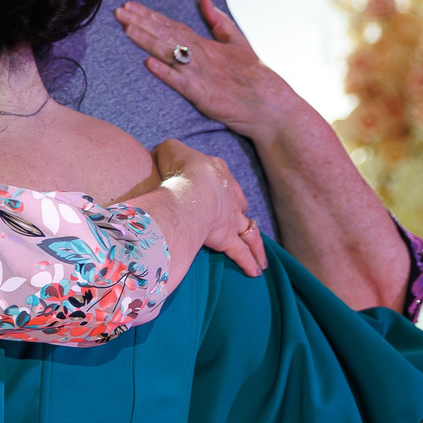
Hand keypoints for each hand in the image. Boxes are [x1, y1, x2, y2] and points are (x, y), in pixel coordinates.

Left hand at [117, 0, 295, 142]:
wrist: (271, 106)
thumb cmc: (255, 76)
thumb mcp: (238, 41)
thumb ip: (219, 20)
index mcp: (207, 44)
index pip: (172, 26)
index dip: (149, 15)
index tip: (129, 6)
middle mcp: (201, 56)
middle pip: (166, 35)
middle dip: (141, 22)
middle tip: (118, 11)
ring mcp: (201, 75)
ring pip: (171, 53)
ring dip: (148, 41)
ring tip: (127, 29)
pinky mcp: (203, 95)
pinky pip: (181, 82)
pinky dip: (166, 72)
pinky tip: (149, 63)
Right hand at [149, 139, 265, 276]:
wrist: (190, 190)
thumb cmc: (178, 170)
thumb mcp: (170, 150)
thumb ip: (168, 152)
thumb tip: (161, 154)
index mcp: (216, 172)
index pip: (223, 180)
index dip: (223, 187)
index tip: (222, 192)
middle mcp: (229, 195)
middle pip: (239, 206)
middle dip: (240, 214)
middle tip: (241, 223)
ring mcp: (230, 217)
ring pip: (248, 231)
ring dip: (256, 245)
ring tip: (261, 257)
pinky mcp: (226, 238)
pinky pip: (240, 252)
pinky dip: (249, 262)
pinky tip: (255, 272)